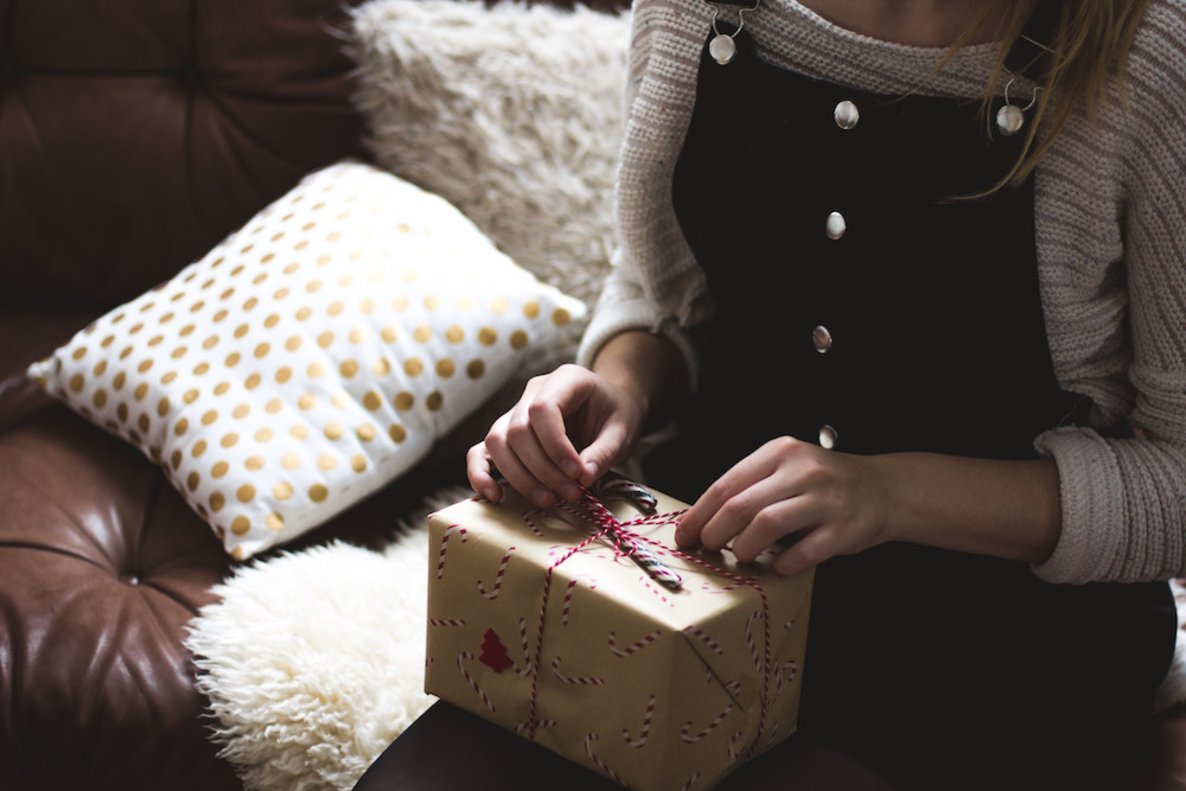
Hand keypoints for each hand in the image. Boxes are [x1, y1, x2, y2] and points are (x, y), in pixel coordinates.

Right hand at [466, 364, 644, 507]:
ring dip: (520, 478)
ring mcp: (514, 411)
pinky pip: (481, 451)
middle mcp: (533, 391)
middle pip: (517, 430)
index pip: (543, 409)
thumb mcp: (623, 431)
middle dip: (543, 470)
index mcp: (565, 379)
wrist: (608, 410)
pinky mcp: (506, 434)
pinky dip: (481, 474)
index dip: (555, 446)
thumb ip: (605, 452)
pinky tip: (495, 496)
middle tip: (572, 494)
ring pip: (497, 443)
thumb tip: (583, 477)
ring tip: (550, 500)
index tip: (577, 473)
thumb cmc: (616, 416)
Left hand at [674, 436, 894, 575]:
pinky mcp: (844, 528)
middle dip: (715, 533)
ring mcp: (824, 499)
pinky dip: (784, 564)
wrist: (884, 489)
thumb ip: (751, 486)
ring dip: (745, 549)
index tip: (684, 535)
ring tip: (742, 557)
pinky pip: (803, 552)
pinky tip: (779, 566)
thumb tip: (702, 521)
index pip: (726, 484)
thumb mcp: (787, 468)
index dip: (699, 514)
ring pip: (767, 525)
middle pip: (740, 505)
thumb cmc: (824, 484)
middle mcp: (802, 471)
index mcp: (779, 453)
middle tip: (709, 549)